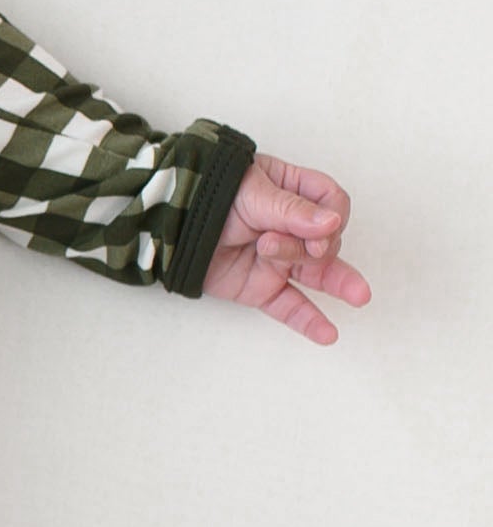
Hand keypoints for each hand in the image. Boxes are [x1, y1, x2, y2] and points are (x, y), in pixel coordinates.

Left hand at [203, 153, 368, 344]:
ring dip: (339, 283)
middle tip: (272, 244)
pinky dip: (307, 320)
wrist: (165, 221)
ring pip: (317, 274)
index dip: (331, 216)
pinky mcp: (261, 287)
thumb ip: (290, 211)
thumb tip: (333, 222)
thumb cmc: (208, 194)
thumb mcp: (250, 193)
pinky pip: (289, 306)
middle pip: (324, 241)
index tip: (320, 226)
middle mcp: (292, 228)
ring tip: (360, 295)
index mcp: (294, 193)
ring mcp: (278, 259)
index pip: (332, 204)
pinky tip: (328, 333)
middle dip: (307, 245)